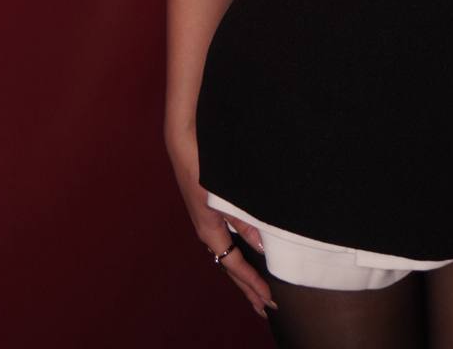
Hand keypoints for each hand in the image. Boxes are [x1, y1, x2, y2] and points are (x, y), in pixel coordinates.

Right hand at [166, 129, 277, 319]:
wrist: (184, 143)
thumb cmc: (203, 167)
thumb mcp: (225, 197)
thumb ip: (242, 221)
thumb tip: (260, 246)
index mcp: (209, 231)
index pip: (234, 265)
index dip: (252, 283)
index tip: (268, 299)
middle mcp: (207, 231)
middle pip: (229, 267)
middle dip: (246, 288)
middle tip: (264, 308)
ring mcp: (207, 222)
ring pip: (227, 255)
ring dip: (242, 274)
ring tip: (256, 290)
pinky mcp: (208, 211)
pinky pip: (225, 241)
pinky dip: (237, 255)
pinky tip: (245, 254)